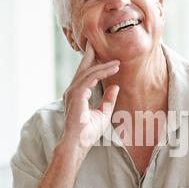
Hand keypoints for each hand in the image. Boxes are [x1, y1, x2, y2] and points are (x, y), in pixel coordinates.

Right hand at [62, 41, 119, 158]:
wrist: (78, 144)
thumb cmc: (87, 133)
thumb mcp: (103, 113)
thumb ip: (108, 100)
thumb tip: (115, 86)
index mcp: (76, 95)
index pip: (86, 76)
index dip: (97, 67)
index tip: (111, 62)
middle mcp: (72, 91)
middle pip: (83, 69)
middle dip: (90, 55)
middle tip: (97, 43)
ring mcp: (72, 92)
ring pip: (88, 72)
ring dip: (103, 65)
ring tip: (116, 62)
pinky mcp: (76, 95)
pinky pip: (90, 78)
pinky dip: (102, 72)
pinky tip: (113, 69)